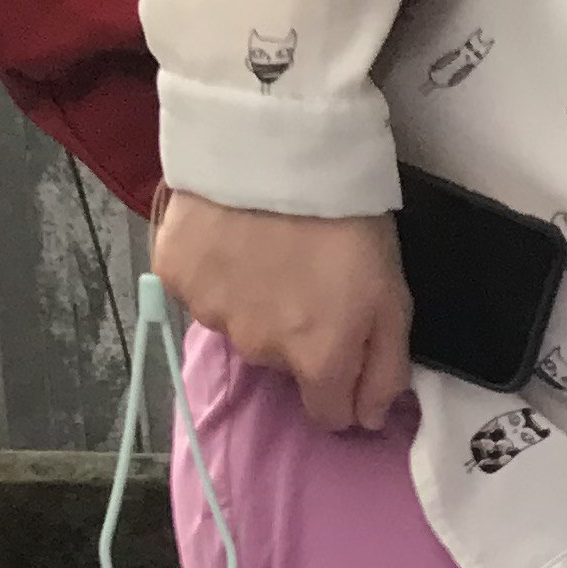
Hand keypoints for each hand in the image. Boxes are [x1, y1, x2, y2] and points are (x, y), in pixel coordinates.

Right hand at [152, 191, 410, 430]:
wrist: (278, 148)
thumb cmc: (349, 224)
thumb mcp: (393, 301)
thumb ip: (384, 370)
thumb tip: (366, 419)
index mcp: (318, 360)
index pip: (328, 413)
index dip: (339, 390)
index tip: (340, 353)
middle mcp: (260, 349)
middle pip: (280, 362)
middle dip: (295, 332)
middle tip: (304, 277)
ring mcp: (211, 312)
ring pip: (236, 324)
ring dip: (250, 300)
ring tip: (266, 249)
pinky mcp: (173, 273)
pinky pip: (196, 288)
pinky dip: (212, 270)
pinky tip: (229, 237)